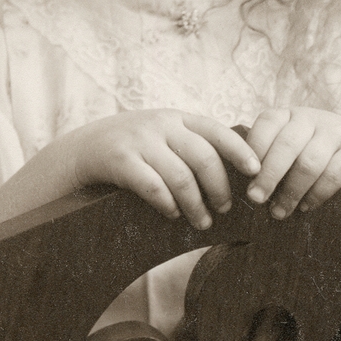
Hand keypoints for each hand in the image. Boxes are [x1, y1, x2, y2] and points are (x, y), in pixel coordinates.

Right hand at [68, 109, 260, 230]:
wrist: (84, 148)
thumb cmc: (135, 147)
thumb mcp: (163, 135)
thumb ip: (191, 144)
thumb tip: (238, 171)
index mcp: (177, 118)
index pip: (216, 130)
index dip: (240, 150)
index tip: (256, 171)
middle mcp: (161, 125)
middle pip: (203, 157)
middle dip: (219, 187)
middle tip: (225, 208)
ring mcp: (139, 141)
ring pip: (180, 176)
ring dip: (196, 204)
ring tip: (202, 222)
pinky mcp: (120, 160)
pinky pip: (152, 186)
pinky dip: (167, 204)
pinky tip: (172, 214)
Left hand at [245, 107, 340, 218]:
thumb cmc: (317, 159)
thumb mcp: (294, 149)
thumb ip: (270, 158)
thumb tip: (234, 184)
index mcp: (290, 115)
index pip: (266, 124)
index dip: (253, 149)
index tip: (245, 177)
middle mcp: (313, 118)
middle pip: (286, 145)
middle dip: (268, 175)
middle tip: (256, 200)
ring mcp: (338, 131)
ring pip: (309, 161)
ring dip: (291, 191)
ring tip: (279, 212)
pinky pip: (335, 173)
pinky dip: (317, 193)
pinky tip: (307, 207)